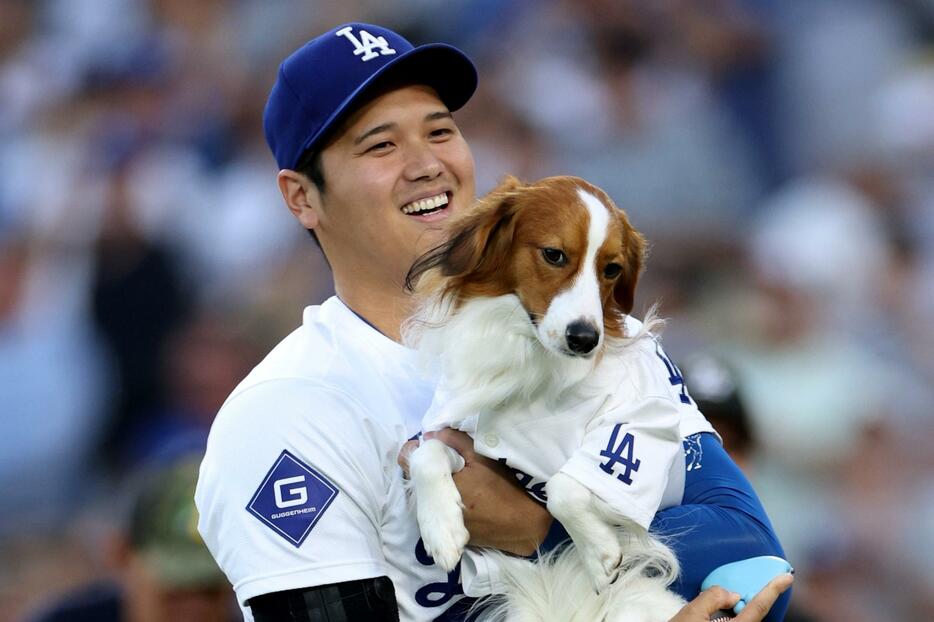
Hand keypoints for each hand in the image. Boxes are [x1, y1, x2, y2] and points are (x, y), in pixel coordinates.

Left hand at [399, 429, 551, 555]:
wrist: (523, 523)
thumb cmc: (502, 487)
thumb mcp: (481, 457)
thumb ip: (454, 441)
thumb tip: (431, 434)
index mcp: (438, 488)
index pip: (410, 466)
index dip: (414, 453)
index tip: (425, 446)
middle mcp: (434, 510)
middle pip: (419, 484)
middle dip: (426, 470)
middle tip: (441, 459)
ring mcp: (442, 525)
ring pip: (428, 500)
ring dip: (435, 488)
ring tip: (452, 476)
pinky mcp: (452, 534)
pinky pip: (441, 514)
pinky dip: (445, 504)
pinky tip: (461, 495)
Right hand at [669, 574, 792, 621]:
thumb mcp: (690, 615)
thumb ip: (712, 598)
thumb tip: (731, 594)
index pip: (759, 607)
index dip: (773, 590)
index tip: (787, 578)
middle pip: (754, 616)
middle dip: (752, 601)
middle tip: (743, 592)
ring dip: (741, 611)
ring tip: (726, 606)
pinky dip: (735, 618)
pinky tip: (721, 615)